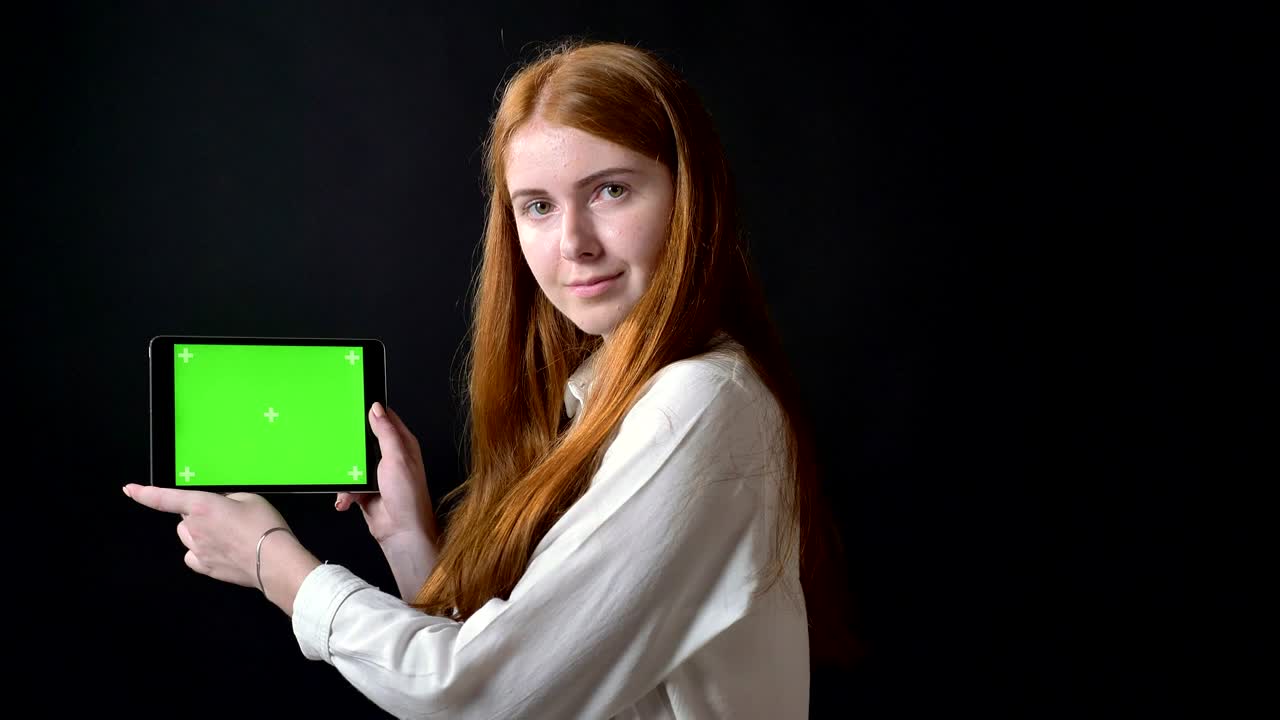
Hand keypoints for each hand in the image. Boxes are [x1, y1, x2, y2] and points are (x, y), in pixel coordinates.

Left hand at [122, 485, 290, 589]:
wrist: (274, 560)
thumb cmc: (264, 527)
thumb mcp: (250, 498)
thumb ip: (228, 498)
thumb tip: (221, 504)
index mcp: (202, 506)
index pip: (164, 498)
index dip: (144, 493)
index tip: (129, 490)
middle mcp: (194, 528)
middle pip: (184, 518)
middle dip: (199, 516)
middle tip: (226, 518)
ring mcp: (197, 550)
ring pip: (188, 537)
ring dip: (200, 533)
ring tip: (228, 536)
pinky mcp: (205, 567)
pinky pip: (194, 556)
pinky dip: (203, 552)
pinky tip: (222, 551)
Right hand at [336, 402, 438, 545]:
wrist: (401, 532)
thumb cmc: (408, 496)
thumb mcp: (396, 457)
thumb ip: (386, 432)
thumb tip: (377, 409)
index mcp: (403, 444)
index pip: (386, 420)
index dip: (372, 412)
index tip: (354, 406)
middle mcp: (391, 458)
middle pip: (364, 441)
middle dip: (351, 448)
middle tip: (343, 450)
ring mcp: (378, 475)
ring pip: (352, 464)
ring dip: (345, 477)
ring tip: (347, 485)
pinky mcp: (366, 491)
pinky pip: (348, 486)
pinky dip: (344, 493)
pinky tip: (346, 500)